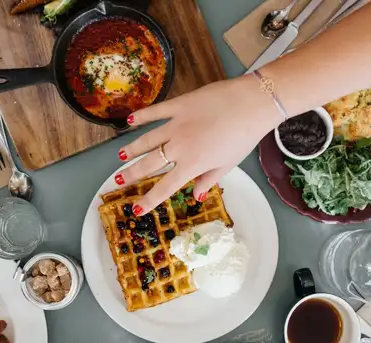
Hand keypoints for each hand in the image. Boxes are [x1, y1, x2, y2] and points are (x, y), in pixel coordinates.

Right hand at [116, 75, 281, 213]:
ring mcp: (176, 124)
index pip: (164, 187)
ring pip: (147, 139)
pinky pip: (155, 112)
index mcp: (192, 165)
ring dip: (132, 149)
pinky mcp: (179, 105)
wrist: (251, 104)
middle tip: (118, 180)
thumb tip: (197, 195)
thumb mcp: (228, 165)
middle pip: (149, 164)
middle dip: (132, 174)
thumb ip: (209, 180)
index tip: (136, 209)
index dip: (149, 200)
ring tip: (119, 156)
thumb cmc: (243, 137)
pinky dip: (141, 117)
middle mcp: (179, 147)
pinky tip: (130, 121)